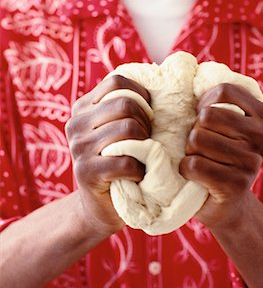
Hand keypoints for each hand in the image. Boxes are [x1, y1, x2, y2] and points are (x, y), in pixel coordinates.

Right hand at [65, 75, 150, 233]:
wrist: (100, 206)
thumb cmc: (117, 162)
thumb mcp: (116, 129)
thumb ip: (125, 107)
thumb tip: (162, 80)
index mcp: (82, 107)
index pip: (117, 82)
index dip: (141, 95)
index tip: (148, 115)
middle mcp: (76, 124)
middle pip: (125, 104)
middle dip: (146, 121)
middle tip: (147, 140)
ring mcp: (78, 148)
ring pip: (128, 128)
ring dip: (145, 145)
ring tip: (143, 156)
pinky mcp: (86, 172)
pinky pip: (126, 160)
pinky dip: (140, 169)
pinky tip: (138, 174)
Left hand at [179, 83, 262, 228]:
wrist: (225, 202)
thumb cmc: (215, 155)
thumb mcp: (221, 124)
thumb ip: (212, 98)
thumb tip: (178, 64)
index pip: (222, 91)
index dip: (203, 104)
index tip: (204, 118)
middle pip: (207, 116)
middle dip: (194, 131)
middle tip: (200, 145)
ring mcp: (252, 163)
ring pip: (197, 140)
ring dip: (189, 151)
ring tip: (199, 160)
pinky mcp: (235, 185)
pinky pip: (194, 164)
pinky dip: (185, 169)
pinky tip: (195, 175)